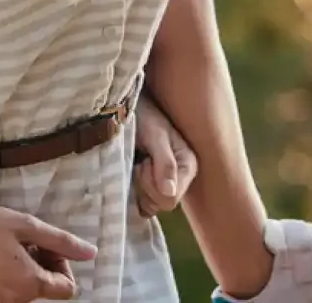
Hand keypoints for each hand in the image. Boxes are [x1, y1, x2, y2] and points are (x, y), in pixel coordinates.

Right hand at [0, 183, 93, 302]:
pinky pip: (1, 297)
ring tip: (5, 247)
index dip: (62, 264)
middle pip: (43, 291)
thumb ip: (61, 241)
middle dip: (41, 266)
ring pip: (22, 294)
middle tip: (23, 241)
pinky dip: (3, 281)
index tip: (44, 246)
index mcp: (29, 285)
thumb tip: (92, 253)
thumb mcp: (24, 225)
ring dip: (23, 274)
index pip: (66, 288)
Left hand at [133, 94, 197, 217]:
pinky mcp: (149, 186)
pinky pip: (141, 204)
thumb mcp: (154, 134)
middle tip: (138, 160)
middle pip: (160, 205)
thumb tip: (170, 192)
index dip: (152, 184)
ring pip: (149, 206)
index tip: (144, 161)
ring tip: (135, 162)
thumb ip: (164, 162)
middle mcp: (179, 178)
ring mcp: (164, 184)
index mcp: (187, 166)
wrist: (124, 106)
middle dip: (144, 184)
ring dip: (136, 186)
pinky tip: (129, 171)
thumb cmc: (142, 114)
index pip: (170, 199)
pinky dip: (131, 191)